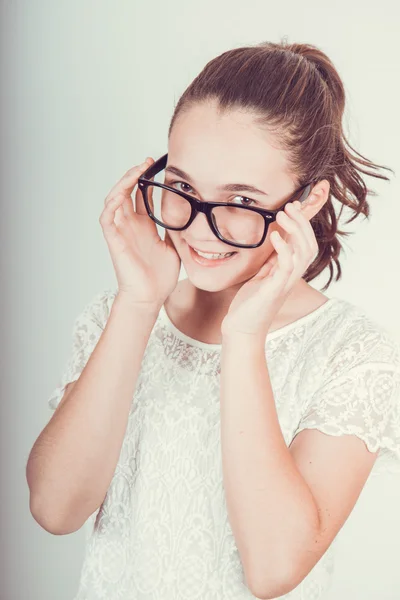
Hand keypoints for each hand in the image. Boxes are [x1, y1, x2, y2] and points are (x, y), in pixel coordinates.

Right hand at [99, 158, 180, 311]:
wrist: (151, 297)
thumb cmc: (160, 278)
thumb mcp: (173, 246)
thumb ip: (173, 229)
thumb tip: (188, 213)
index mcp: (144, 227)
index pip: (141, 197)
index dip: (146, 181)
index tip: (156, 166)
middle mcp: (130, 226)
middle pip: (126, 193)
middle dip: (134, 175)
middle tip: (146, 162)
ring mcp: (121, 232)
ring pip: (114, 200)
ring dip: (123, 184)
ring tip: (135, 171)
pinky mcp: (114, 241)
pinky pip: (107, 218)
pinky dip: (112, 204)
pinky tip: (121, 193)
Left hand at [220, 200, 318, 338]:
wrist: (241, 329)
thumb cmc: (250, 305)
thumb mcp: (262, 277)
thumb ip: (272, 262)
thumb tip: (275, 242)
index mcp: (290, 274)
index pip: (306, 244)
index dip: (303, 224)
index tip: (293, 206)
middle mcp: (292, 278)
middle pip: (310, 245)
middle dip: (302, 222)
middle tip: (290, 205)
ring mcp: (285, 284)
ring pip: (304, 252)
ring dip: (295, 230)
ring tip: (282, 214)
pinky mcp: (275, 290)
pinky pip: (286, 266)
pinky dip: (283, 248)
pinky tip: (274, 236)